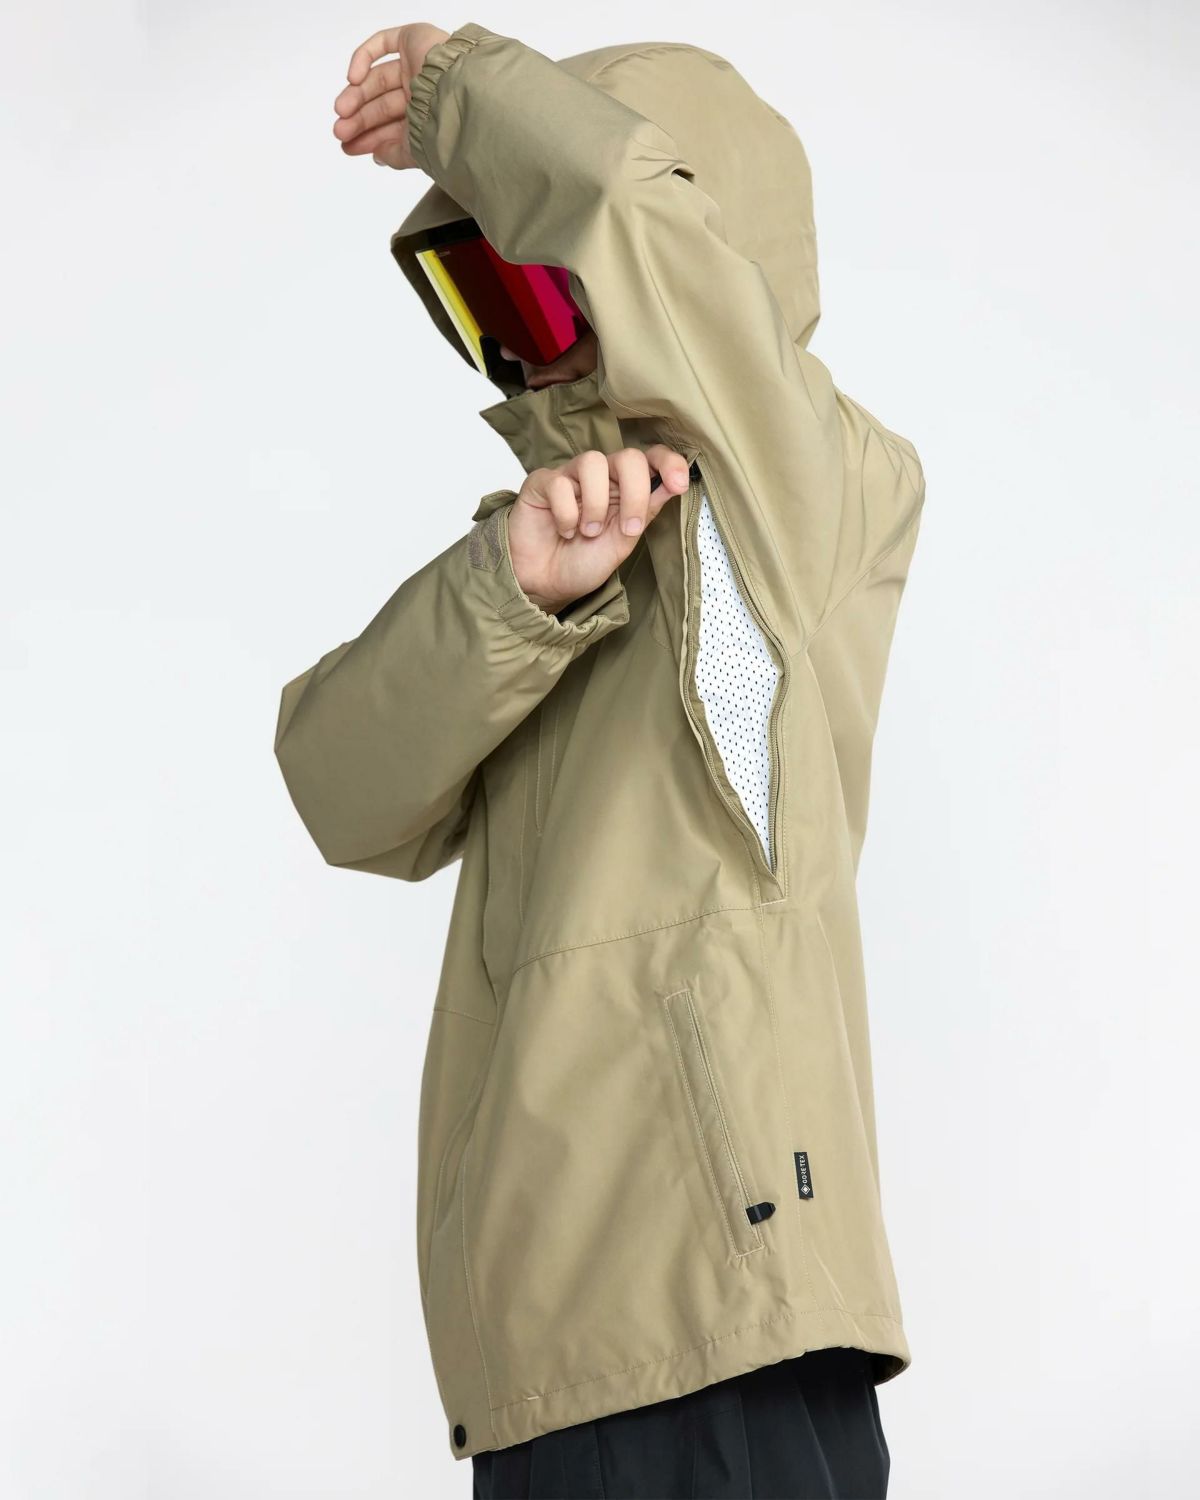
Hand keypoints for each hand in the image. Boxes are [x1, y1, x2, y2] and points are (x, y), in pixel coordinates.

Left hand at [333, 23, 449, 169]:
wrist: (461, 98)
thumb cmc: (447, 128)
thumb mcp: (416, 152)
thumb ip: (395, 155)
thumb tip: (378, 156)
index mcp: (427, 115)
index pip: (391, 125)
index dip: (368, 136)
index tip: (348, 146)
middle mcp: (423, 90)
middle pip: (382, 103)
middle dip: (359, 118)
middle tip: (341, 131)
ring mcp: (417, 64)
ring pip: (378, 78)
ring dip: (357, 95)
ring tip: (342, 111)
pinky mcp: (413, 40)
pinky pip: (381, 44)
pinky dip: (363, 59)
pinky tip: (353, 79)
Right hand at [508, 446, 690, 614]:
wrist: (544, 583)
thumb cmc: (581, 562)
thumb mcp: (623, 542)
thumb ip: (646, 511)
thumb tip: (674, 484)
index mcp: (624, 488)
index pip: (651, 459)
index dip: (668, 463)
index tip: (679, 484)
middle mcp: (600, 478)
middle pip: (628, 457)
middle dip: (635, 493)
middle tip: (628, 528)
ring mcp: (570, 477)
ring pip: (593, 462)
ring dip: (596, 504)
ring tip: (588, 532)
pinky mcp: (542, 482)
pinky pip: (560, 483)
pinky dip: (566, 513)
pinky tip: (565, 530)